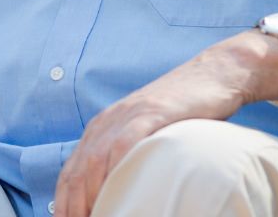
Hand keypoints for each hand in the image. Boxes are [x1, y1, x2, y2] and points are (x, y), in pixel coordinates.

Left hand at [53, 40, 260, 216]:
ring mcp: (128, 115)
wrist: (213, 74)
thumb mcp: (145, 133)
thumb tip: (118, 194)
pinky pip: (125, 144)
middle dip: (73, 204)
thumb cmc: (183, 112)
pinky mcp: (151, 112)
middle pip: (78, 171)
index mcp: (102, 127)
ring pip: (95, 160)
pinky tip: (115, 190)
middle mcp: (108, 121)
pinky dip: (115, 170)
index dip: (63, 202)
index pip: (71, 172)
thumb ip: (127, 157)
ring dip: (90, 195)